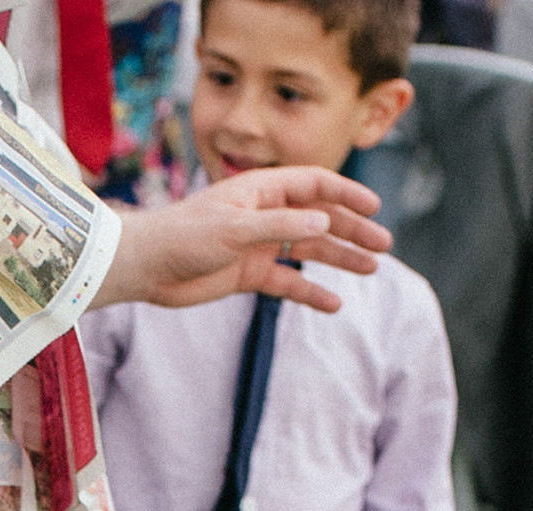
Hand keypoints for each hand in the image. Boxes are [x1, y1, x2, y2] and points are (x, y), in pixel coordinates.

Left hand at [95, 166, 389, 315]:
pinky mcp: (249, 274)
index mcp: (263, 189)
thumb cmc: (185, 236)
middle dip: (352, 231)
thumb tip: (325, 225)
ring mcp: (259, 244)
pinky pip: (288, 282)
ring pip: (309, 251)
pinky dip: (310, 292)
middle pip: (319, 219)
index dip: (347, 195)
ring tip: (371, 269)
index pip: (315, 185)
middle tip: (383, 247)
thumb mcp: (235, 229)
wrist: (149, 268)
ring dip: (340, 259)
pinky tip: (334, 304)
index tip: (374, 209)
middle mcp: (265, 214)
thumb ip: (281, 226)